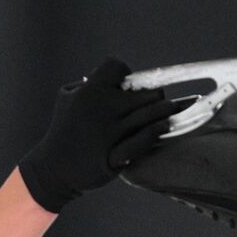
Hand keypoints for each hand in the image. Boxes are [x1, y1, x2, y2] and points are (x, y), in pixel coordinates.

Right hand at [18, 56, 183, 212]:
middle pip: (143, 92)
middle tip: (163, 100)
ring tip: (182, 106)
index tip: (131, 86)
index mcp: (89, 90)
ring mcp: (109, 132)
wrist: (53, 169)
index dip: (127, 75)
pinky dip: (158, 131)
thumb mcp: (67, 97)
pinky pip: (143, 140)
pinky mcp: (114, 154)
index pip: (118, 68)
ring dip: (168, 110)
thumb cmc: (62, 131)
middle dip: (154, 94)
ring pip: (149, 114)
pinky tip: (167, 126)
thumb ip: (89, 83)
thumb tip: (117, 77)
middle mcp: (101, 108)